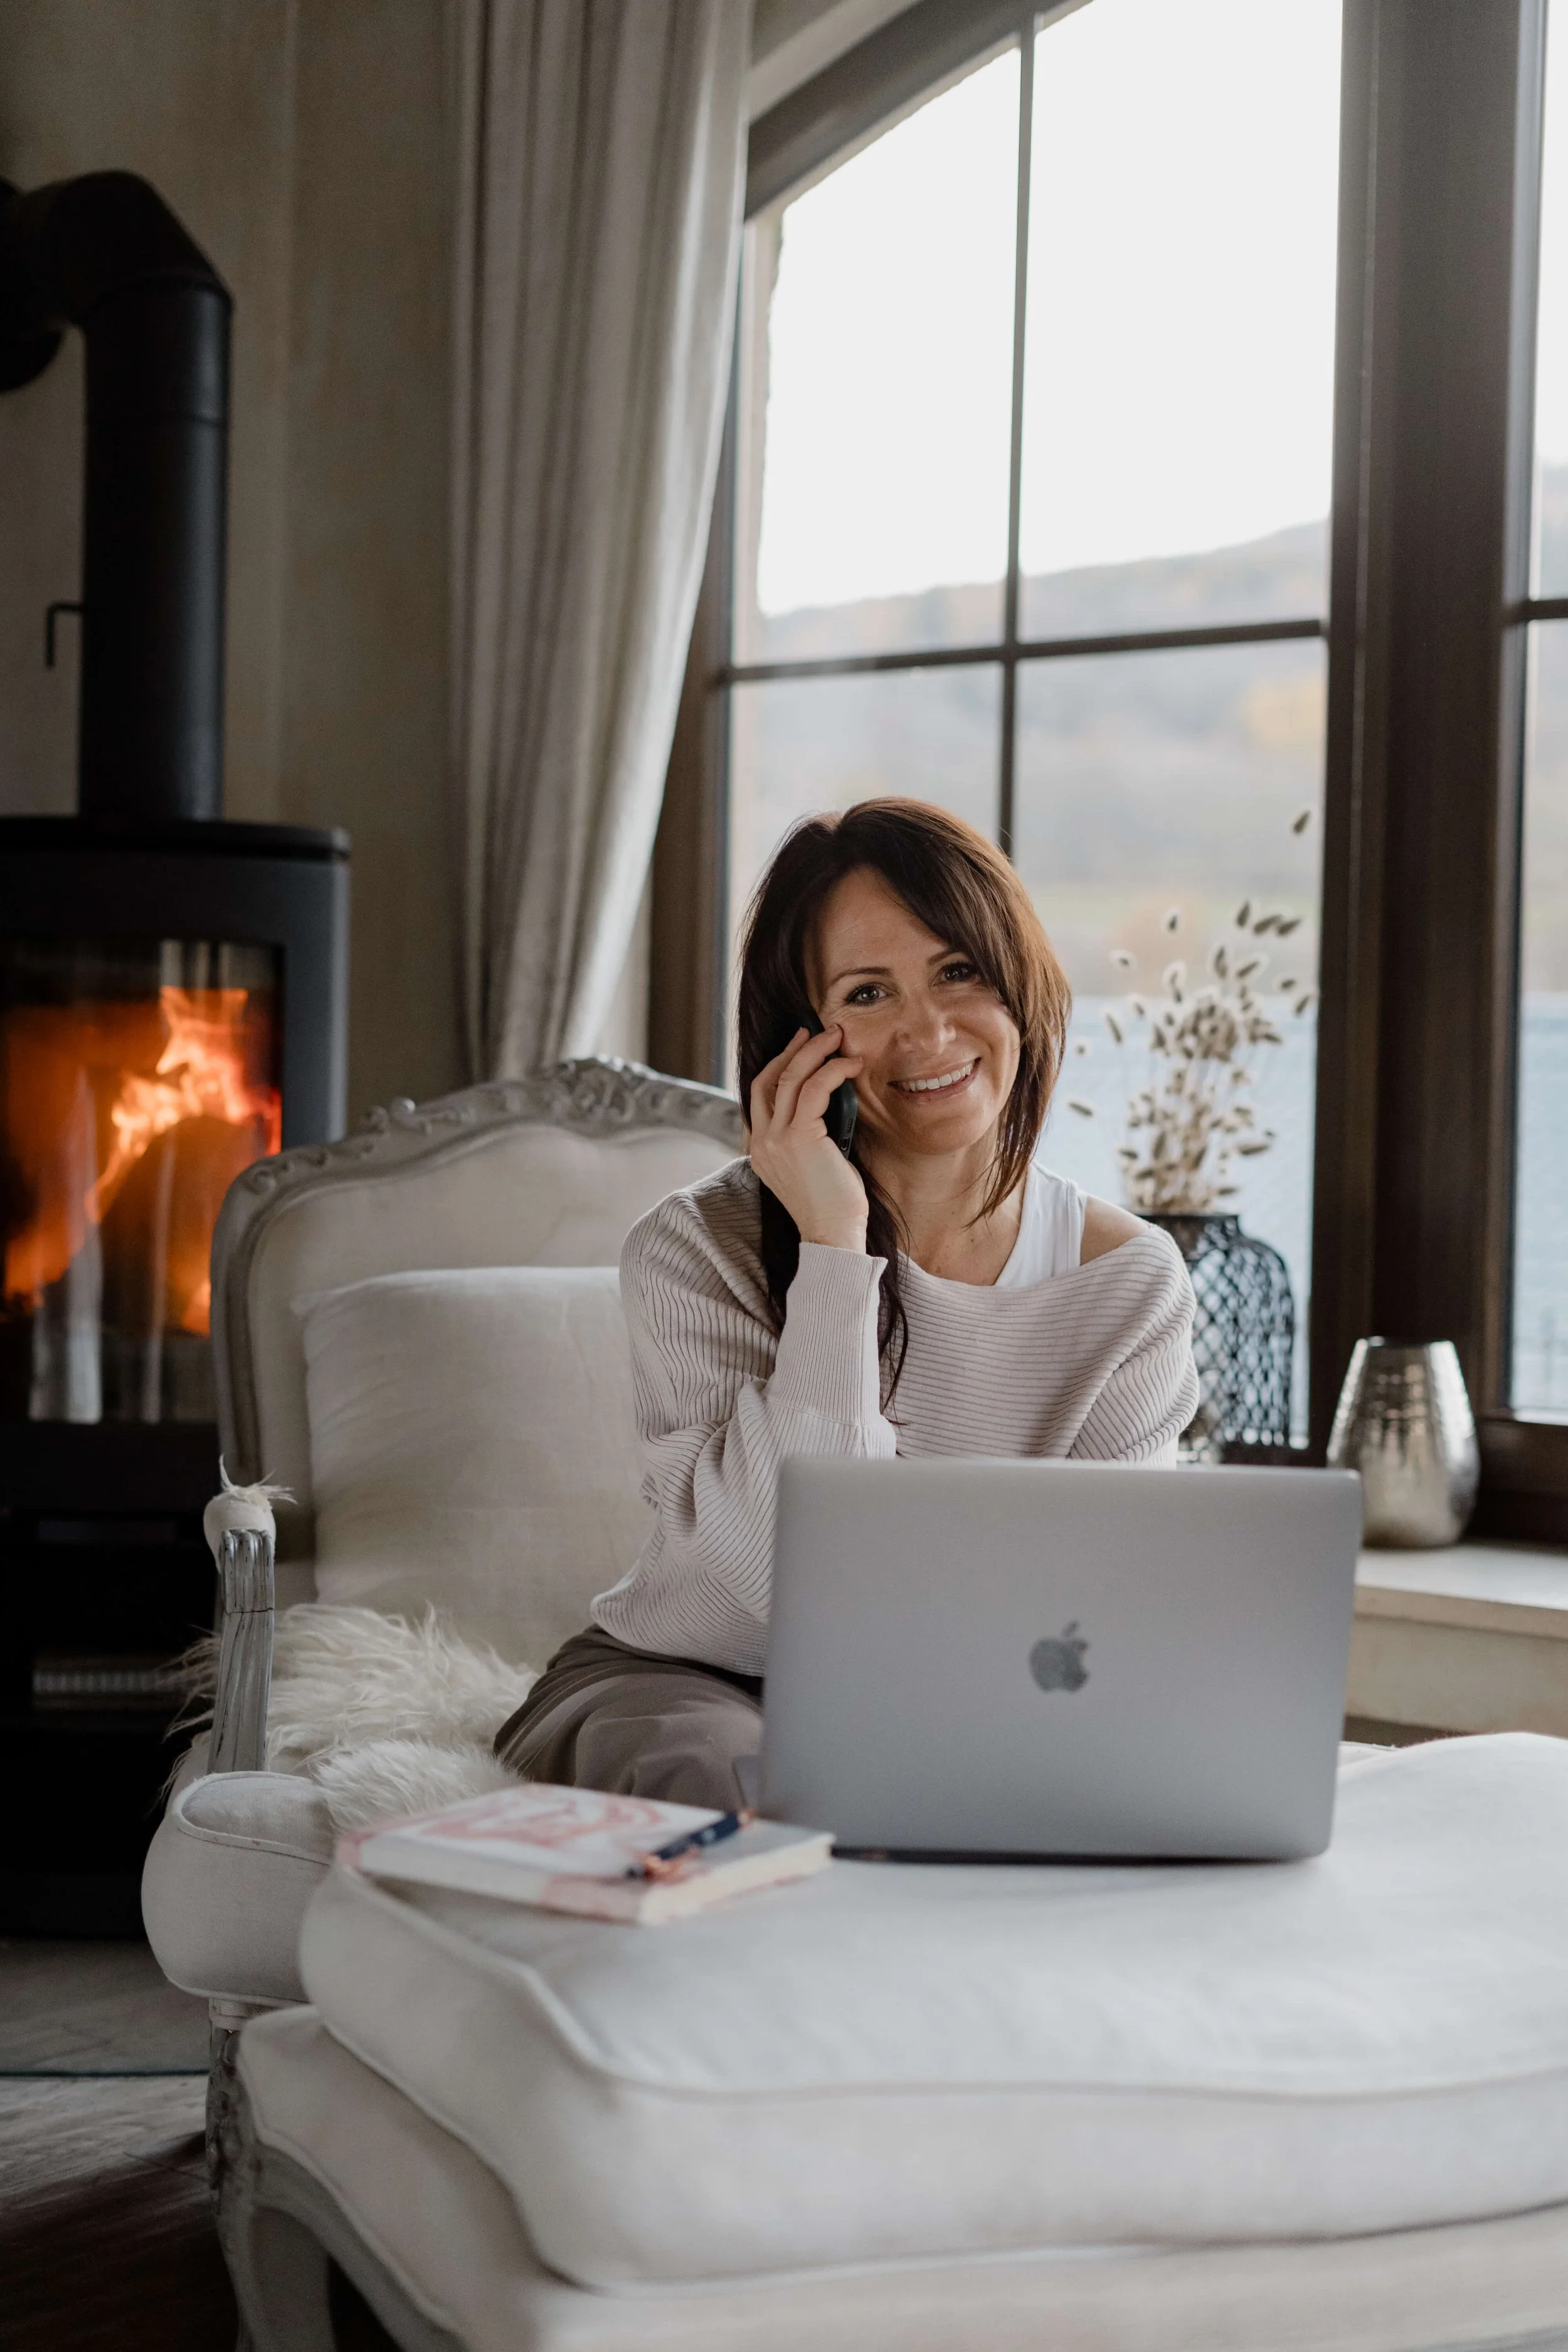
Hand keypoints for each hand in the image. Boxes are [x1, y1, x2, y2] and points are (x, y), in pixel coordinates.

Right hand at [747, 1027, 867, 1250]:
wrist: (833, 1235)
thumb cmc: (832, 1204)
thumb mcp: (811, 1164)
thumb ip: (808, 1135)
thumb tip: (828, 1098)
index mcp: (759, 1149)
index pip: (760, 1095)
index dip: (779, 1065)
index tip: (800, 1047)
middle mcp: (761, 1142)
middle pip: (769, 1079)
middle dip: (794, 1050)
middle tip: (818, 1032)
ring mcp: (776, 1139)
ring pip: (790, 1078)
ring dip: (815, 1052)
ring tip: (838, 1038)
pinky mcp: (798, 1138)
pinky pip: (814, 1089)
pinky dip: (833, 1071)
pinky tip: (850, 1065)